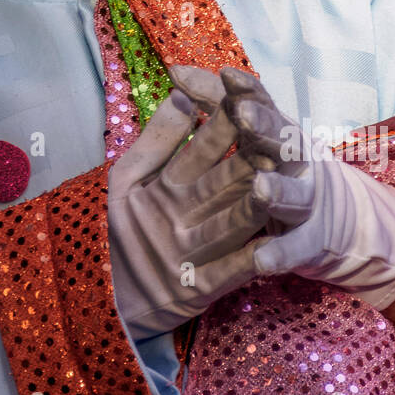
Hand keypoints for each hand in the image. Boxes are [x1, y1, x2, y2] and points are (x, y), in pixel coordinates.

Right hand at [106, 65, 273, 340]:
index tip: (249, 101)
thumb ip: (156, 139)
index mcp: (161, 189)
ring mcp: (188, 255)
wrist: (116, 298)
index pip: (198, 149)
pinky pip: (229, 273)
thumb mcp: (125, 179)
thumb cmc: (126, 228)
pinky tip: (273, 246)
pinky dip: (250, 261)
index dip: (224, 125)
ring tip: (276, 184)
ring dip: (252, 205)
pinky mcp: (200, 290)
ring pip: (228, 225)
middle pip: (218, 184)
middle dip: (248, 159)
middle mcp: (175, 219)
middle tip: (279, 136)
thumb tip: (182, 95)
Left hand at [176, 66, 394, 312]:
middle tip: (241, 113)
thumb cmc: (275, 165)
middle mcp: (296, 162)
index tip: (227, 75)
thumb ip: (214, 102)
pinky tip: (263, 260)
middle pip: (282, 142)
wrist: (336, 220)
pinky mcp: (309, 242)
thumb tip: (175, 70)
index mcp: (278, 132)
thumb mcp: (249, 132)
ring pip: (293, 195)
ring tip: (260, 186)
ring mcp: (306, 202)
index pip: (265, 106)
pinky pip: (295, 248)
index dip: (248, 92)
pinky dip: (280, 253)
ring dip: (278, 191)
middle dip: (263, 127)